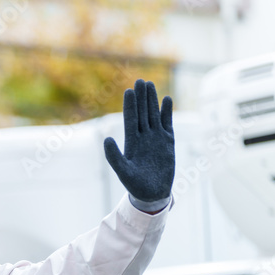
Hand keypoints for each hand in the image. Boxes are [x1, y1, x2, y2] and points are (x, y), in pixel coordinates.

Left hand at [104, 79, 174, 204]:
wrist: (152, 194)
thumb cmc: (135, 185)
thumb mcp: (123, 171)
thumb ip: (114, 156)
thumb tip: (106, 139)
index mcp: (131, 143)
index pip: (130, 119)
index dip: (130, 105)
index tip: (128, 90)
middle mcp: (143, 137)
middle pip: (142, 113)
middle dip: (141, 97)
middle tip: (140, 80)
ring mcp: (156, 138)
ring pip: (154, 115)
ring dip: (152, 101)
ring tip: (150, 84)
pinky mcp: (168, 142)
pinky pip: (168, 124)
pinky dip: (167, 112)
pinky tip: (167, 100)